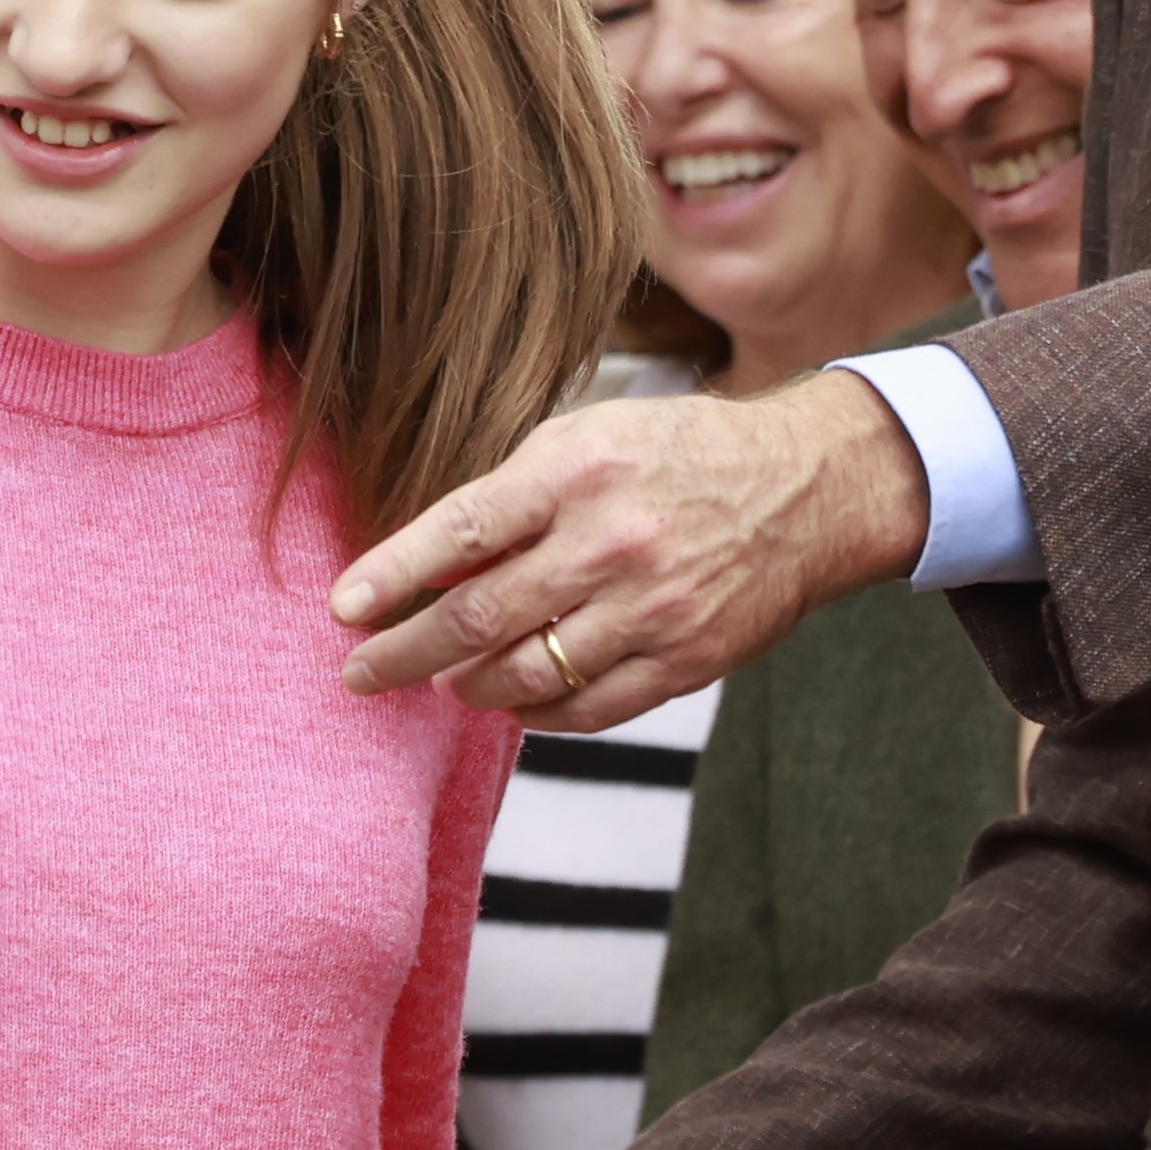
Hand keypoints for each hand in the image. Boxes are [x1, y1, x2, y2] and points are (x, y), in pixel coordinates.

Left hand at [333, 376, 927, 726]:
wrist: (806, 491)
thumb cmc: (681, 455)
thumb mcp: (593, 437)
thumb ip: (514, 494)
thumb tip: (429, 563)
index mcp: (581, 470)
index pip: (462, 530)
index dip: (393, 576)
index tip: (344, 609)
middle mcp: (613, 541)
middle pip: (479, 616)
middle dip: (404, 653)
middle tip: (362, 673)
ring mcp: (652, 609)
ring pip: (525, 674)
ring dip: (467, 685)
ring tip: (442, 680)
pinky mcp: (685, 660)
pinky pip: (585, 708)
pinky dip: (535, 712)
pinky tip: (511, 701)